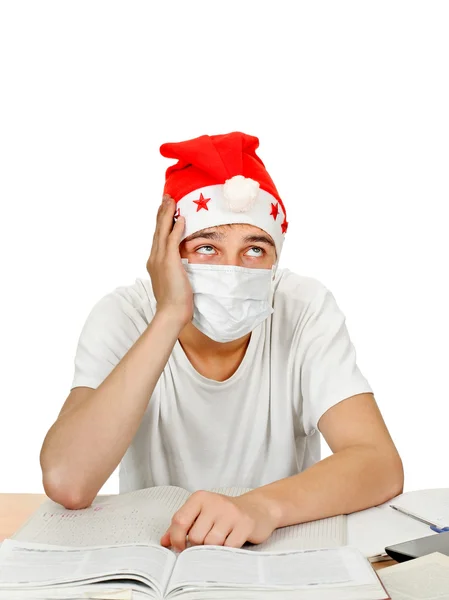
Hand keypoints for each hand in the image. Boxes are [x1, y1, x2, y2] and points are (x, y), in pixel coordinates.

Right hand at [146, 194, 192, 326]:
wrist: (171, 312)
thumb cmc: (174, 301)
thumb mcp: (173, 280)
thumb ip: (174, 269)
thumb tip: (179, 265)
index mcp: (154, 262)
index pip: (158, 237)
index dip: (161, 222)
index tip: (165, 209)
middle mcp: (154, 258)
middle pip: (158, 230)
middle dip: (162, 212)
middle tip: (166, 198)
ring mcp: (160, 259)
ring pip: (162, 231)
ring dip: (167, 214)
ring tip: (171, 201)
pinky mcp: (169, 262)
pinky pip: (172, 240)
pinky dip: (176, 228)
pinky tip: (180, 218)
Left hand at [160, 490, 279, 550]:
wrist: (256, 509)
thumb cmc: (224, 513)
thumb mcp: (201, 513)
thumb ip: (181, 526)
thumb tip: (164, 541)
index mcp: (200, 497)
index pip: (179, 520)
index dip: (177, 538)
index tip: (181, 546)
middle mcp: (215, 502)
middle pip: (196, 536)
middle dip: (199, 545)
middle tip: (207, 541)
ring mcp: (231, 512)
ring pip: (211, 543)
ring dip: (214, 548)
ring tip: (220, 540)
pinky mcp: (245, 524)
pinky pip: (228, 547)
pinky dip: (227, 549)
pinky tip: (231, 541)